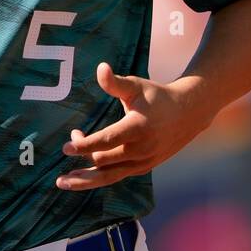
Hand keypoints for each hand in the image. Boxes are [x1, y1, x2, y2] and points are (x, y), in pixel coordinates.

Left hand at [55, 61, 217, 190]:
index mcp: (138, 128)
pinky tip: (82, 176)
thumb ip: (115, 82)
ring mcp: (143, 162)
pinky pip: (117, 176)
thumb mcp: (137, 86)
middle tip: (70, 141)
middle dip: (82, 154)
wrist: (189, 114)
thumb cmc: (157, 96)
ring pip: (109, 176)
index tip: (65, 147)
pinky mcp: (144, 167)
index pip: (106, 141)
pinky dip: (99, 177)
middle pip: (103, 161)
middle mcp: (141, 149)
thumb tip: (100, 67)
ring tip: (61, 182)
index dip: (84, 145)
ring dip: (85, 180)